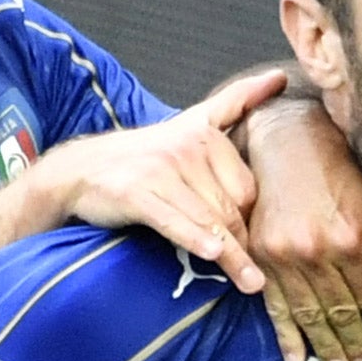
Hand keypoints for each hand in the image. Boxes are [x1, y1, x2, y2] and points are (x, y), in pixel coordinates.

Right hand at [29, 69, 286, 291]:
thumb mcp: (193, 121)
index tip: (257, 246)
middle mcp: (186, 149)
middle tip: (256, 276)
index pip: (247, 188)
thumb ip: (236, 101)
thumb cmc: (147, 156)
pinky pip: (174, 221)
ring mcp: (160, 171)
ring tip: (251, 283)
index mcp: (206, 135)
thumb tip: (280, 77)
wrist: (80, 170)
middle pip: (231, 208)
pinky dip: (194, 238)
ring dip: (231, 256)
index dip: (251, 220)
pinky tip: (213, 253)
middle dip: (243, 244)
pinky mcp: (135, 193)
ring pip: (208, 220)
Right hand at [245, 96, 361, 360]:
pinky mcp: (260, 255)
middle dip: (354, 344)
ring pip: (309, 314)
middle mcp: (317, 252)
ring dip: (325, 346)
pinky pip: (275, 304)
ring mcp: (284, 256)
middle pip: (340, 312)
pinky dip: (287, 335)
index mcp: (352, 239)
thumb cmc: (337, 170)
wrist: (285, 140)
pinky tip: (297, 360)